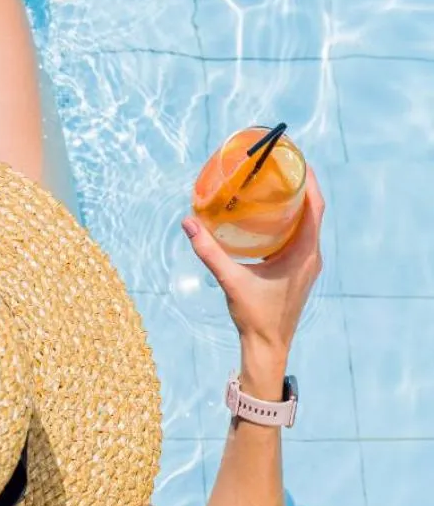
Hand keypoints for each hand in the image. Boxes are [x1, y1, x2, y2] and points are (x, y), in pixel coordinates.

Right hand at [181, 168, 324, 356]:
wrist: (268, 347)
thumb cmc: (255, 316)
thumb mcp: (231, 280)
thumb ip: (210, 252)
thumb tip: (189, 222)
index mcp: (304, 254)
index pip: (315, 207)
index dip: (308, 180)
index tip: (295, 158)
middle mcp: (311, 256)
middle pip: (313, 210)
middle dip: (299, 185)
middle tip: (278, 165)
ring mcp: (307, 264)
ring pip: (307, 224)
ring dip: (295, 203)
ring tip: (273, 183)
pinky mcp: (299, 271)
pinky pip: (300, 236)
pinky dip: (289, 221)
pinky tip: (268, 216)